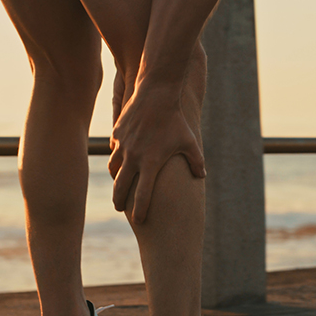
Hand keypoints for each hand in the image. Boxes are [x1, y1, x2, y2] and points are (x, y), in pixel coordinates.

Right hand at [108, 86, 205, 223]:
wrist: (157, 94)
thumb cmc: (176, 120)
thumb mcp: (190, 142)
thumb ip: (196, 162)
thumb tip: (202, 177)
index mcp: (151, 163)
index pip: (143, 195)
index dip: (140, 210)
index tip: (140, 221)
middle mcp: (134, 157)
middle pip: (121, 187)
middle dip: (119, 201)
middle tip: (119, 209)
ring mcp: (123, 145)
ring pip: (114, 168)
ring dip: (116, 179)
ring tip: (119, 185)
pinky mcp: (117, 133)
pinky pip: (114, 149)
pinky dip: (116, 156)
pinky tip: (120, 159)